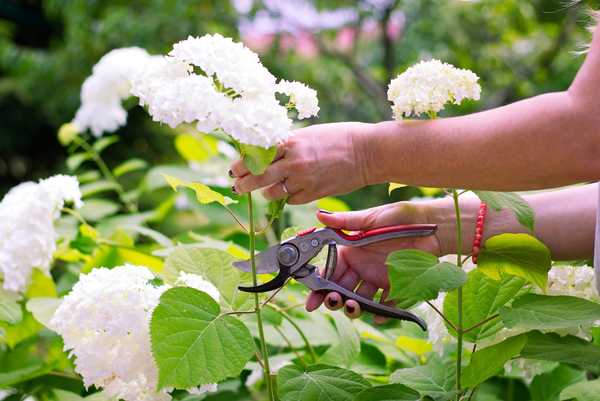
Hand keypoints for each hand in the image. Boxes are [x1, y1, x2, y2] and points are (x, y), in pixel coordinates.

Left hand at [230, 122, 372, 203]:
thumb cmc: (339, 137)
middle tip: (238, 185)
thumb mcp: (309, 134)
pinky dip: (288, 196)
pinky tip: (292, 189)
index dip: (242, 162)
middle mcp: (294, 161)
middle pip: (257, 176)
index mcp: (291, 141)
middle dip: (244, 183)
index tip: (236, 168)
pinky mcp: (314, 193)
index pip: (257, 154)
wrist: (367, 152)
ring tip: (268, 188)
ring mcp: (303, 179)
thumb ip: (288, 144)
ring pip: (272, 192)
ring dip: (267, 191)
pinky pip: (291, 200)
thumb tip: (268, 153)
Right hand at [305, 201, 443, 321]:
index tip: (311, 299)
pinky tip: (378, 316)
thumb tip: (318, 214)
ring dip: (354, 307)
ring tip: (354, 306)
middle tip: (334, 301)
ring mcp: (377, 278)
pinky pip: (386, 304)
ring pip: (360, 299)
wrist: (432, 226)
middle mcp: (362, 267)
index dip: (319, 285)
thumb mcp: (370, 219)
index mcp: (351, 250)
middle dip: (334, 299)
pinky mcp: (395, 287)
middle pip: (342, 289)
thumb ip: (345, 221)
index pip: (330, 270)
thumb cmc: (399, 218)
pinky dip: (381, 313)